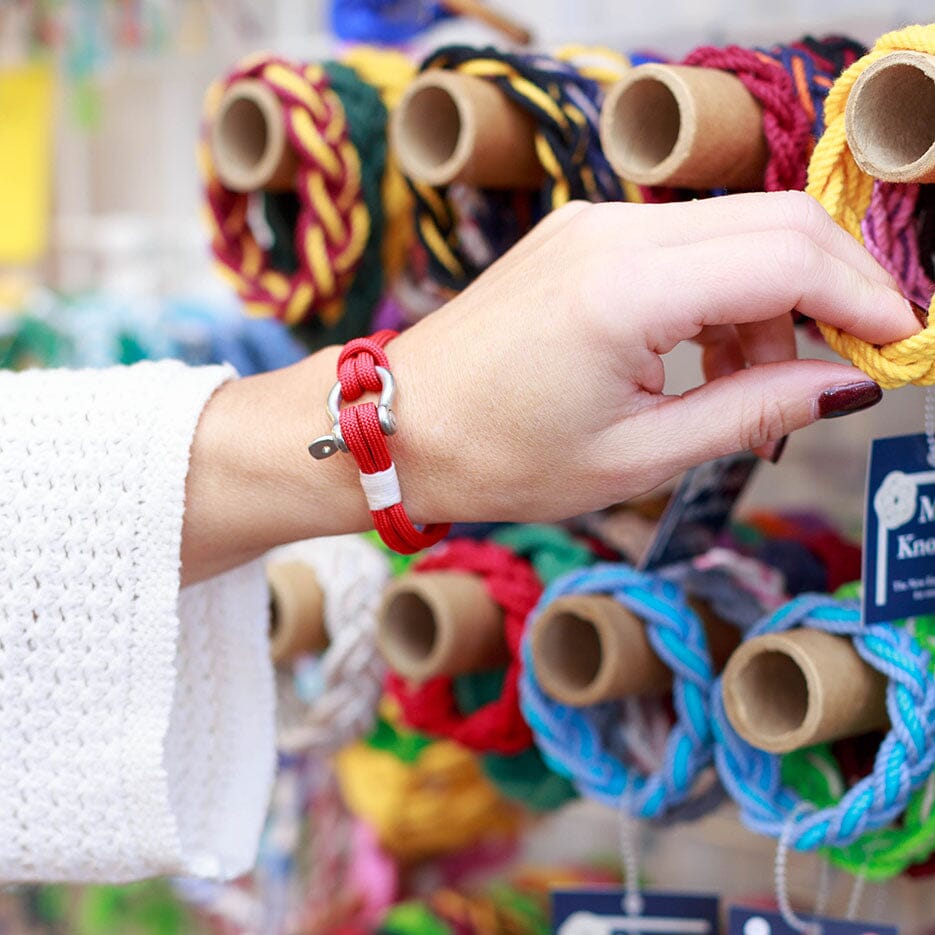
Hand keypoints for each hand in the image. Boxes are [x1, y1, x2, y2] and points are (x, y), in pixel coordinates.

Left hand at [181, 191, 918, 582]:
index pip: (790, 254)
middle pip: (774, 219)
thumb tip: (845, 384)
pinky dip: (720, 297)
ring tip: (751, 394)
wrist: (398, 426)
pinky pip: (684, 245)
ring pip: (733, 232)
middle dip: (830, 290)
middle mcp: (610, 234)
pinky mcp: (581, 236)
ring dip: (770, 304)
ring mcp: (592, 224)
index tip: (898, 346)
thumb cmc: (499, 457)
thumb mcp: (637, 458)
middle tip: (840, 370)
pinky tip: (707, 362)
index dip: (865, 296)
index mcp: (624, 291)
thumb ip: (752, 411)